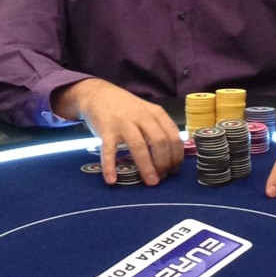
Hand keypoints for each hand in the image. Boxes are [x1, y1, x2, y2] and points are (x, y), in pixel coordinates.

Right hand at [52, 79, 183, 186]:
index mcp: (156, 113)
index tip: (174, 169)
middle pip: (159, 141)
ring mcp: (123, 122)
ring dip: (147, 167)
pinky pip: (109, 150)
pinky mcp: (106, 129)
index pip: (173, 135)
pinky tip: (112, 180)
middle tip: (162, 178)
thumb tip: (172, 157)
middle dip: (164, 163)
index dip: (176, 155)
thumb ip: (159, 128)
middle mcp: (142, 116)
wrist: (99, 94)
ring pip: (139, 145)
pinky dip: (110, 166)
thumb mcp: (147, 112)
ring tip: (151, 182)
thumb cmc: (126, 108)